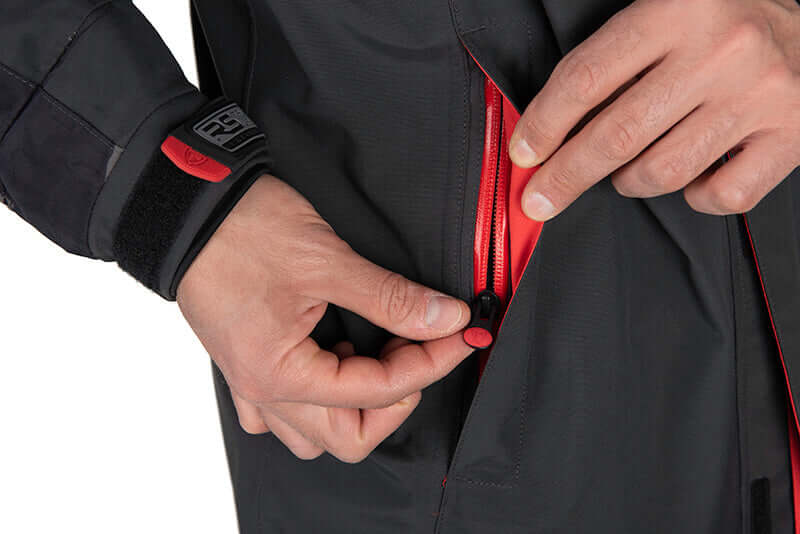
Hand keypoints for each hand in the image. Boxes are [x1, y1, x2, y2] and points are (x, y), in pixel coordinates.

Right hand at [177, 176, 471, 462]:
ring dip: (357, 405)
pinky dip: (318, 399)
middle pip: (349, 435)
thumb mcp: (326, 261)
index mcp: (281, 373)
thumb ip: (391, 298)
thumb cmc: (242, 229)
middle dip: (396, 397)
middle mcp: (262, 390)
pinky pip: (282, 413)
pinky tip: (333, 359)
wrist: (186, 205)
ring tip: (374, 354)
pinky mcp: (245, 364)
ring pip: (316, 433)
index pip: (377, 392)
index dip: (430, 362)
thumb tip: (445, 318)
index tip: (458, 332)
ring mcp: (250, 382)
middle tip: (419, 348)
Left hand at [509, 0, 799, 218]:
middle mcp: (722, 52)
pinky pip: (722, 194)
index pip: (587, 77)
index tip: (525, 153)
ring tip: (627, 170)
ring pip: (663, 171)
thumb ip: (614, 57)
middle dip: (566, 175)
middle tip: (540, 197)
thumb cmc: (724, 19)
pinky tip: (689, 176)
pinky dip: (694, 197)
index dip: (545, 123)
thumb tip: (550, 124)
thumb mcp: (667, 10)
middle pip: (617, 135)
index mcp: (678, 9)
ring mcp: (760, 97)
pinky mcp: (792, 135)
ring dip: (630, 181)